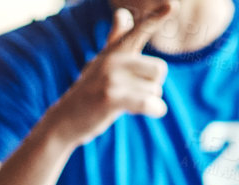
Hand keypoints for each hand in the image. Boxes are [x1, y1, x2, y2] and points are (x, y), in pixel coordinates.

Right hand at [47, 5, 173, 149]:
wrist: (64, 119)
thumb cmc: (89, 91)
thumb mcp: (102, 62)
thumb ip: (116, 38)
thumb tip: (123, 13)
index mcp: (114, 52)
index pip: (139, 31)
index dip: (156, 18)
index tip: (173, 3)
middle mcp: (113, 59)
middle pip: (160, 68)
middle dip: (152, 86)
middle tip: (131, 93)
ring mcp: (110, 77)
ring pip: (156, 89)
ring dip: (149, 101)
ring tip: (126, 103)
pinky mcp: (111, 97)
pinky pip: (150, 102)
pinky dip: (154, 110)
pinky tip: (145, 112)